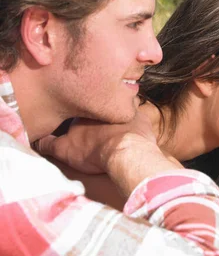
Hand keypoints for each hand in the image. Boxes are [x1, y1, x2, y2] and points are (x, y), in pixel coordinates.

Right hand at [35, 111, 167, 174]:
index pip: (82, 104)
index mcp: (88, 107)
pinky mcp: (143, 118)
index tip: (82, 123)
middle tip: (99, 125)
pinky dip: (134, 125)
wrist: (126, 153)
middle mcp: (109, 102)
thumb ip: (49, 143)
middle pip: (104, 103)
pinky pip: (138, 118)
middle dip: (102, 110)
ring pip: (122, 108)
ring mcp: (128, 109)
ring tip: (116, 129)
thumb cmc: (94, 149)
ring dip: (119, 116)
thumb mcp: (64, 149)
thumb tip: (38, 140)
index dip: (81, 113)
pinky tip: (131, 135)